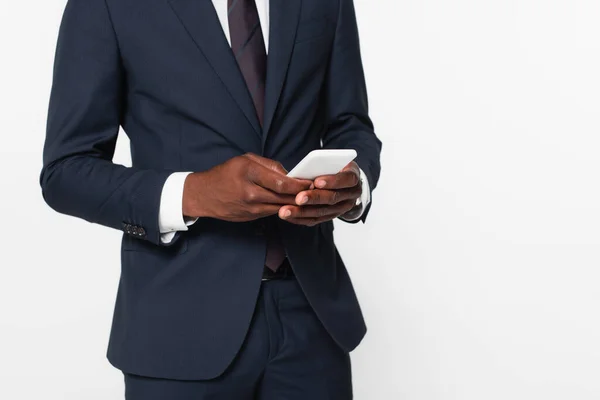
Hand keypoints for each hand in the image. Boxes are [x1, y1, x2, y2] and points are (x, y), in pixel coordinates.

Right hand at [183, 154, 311, 221]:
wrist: (204, 195)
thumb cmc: (226, 174)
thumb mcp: (245, 160)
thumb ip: (270, 165)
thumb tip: (290, 174)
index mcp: (248, 172)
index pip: (280, 182)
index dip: (299, 184)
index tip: (310, 182)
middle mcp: (250, 192)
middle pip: (283, 196)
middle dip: (301, 195)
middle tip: (316, 191)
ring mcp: (251, 207)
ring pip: (281, 207)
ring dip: (296, 204)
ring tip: (309, 198)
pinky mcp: (252, 217)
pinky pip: (273, 212)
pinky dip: (284, 208)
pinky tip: (294, 204)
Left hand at [278, 162, 362, 225]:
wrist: (344, 182)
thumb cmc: (334, 167)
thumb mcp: (334, 161)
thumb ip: (324, 165)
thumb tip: (304, 171)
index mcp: (353, 178)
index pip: (346, 179)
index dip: (332, 181)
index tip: (316, 182)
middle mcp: (351, 195)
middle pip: (333, 198)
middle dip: (314, 199)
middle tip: (298, 198)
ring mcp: (342, 208)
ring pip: (322, 212)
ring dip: (302, 212)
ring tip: (285, 211)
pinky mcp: (330, 216)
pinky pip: (315, 220)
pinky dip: (300, 218)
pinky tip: (288, 216)